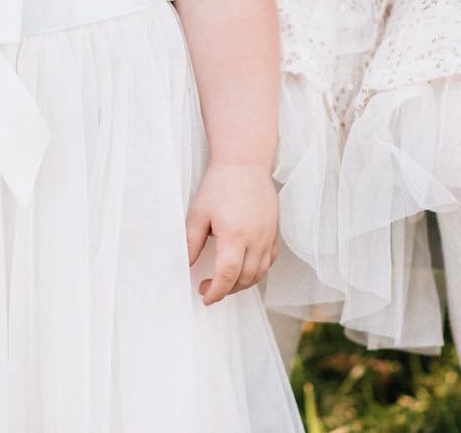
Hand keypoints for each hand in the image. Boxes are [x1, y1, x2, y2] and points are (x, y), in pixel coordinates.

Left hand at [185, 162, 278, 304]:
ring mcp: (268, 236)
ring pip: (259, 273)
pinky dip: (257, 271)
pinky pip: (270, 261)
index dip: (216, 292)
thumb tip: (186, 265)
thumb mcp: (198, 213)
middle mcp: (255, 239)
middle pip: (245, 279)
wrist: (245, 163)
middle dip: (226, 290)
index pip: (227, 276)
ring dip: (242, 283)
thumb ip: (191, 242)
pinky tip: (244, 267)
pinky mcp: (274, 232)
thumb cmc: (219, 185)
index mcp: (234, 236)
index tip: (205, 297)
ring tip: (224, 280)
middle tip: (208, 287)